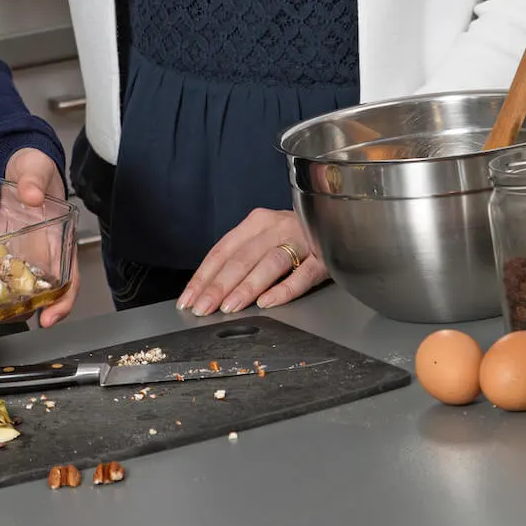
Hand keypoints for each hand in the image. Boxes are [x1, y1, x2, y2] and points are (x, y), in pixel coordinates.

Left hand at [3, 147, 78, 328]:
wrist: (18, 161)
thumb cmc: (36, 166)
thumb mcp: (36, 167)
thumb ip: (34, 180)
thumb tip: (32, 195)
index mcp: (60, 239)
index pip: (69, 279)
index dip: (63, 302)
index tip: (50, 318)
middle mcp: (43, 252)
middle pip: (43, 291)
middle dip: (30, 311)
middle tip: (9, 320)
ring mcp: (23, 253)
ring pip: (20, 286)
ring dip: (9, 302)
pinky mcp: (4, 249)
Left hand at [176, 208, 327, 316]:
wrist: (337, 218)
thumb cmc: (294, 235)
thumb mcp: (265, 238)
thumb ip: (242, 257)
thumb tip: (210, 289)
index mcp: (257, 222)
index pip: (223, 250)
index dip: (204, 276)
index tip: (188, 299)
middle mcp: (277, 227)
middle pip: (242, 258)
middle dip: (219, 285)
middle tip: (203, 308)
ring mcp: (302, 241)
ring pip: (270, 264)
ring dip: (247, 287)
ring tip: (230, 307)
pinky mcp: (325, 257)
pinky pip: (303, 275)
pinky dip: (284, 289)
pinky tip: (268, 302)